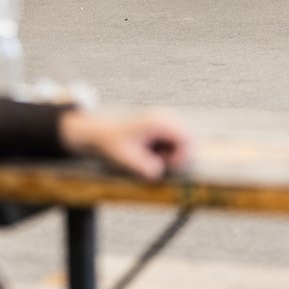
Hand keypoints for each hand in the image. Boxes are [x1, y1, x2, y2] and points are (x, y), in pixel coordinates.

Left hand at [59, 110, 190, 180]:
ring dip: (173, 151)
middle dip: (179, 154)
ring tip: (154, 156)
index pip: (185, 138)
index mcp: (156, 123)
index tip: (167, 166)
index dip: (182, 156)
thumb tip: (158, 172)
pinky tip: (153, 151)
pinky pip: (173, 138)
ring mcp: (162, 118)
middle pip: (187, 137)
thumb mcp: (126, 159)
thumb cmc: (113, 145)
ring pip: (181, 138)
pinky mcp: (160, 124)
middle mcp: (162, 116)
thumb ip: (143, 167)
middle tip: (161, 162)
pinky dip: (167, 148)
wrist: (101, 133)